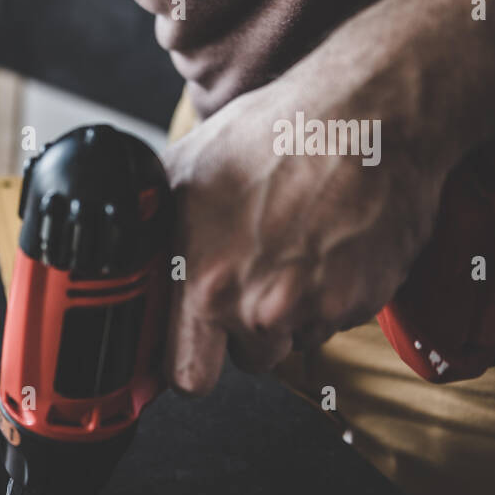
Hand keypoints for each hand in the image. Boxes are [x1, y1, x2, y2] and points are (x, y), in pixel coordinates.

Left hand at [161, 71, 452, 393]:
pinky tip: (326, 243)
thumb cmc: (274, 135)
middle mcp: (263, 310)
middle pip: (246, 359)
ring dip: (290, 311)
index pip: (187, 378)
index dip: (186, 365)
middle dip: (243, 330)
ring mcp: (318, 309)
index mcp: (208, 287)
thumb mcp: (184, 173)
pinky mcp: (364, 301)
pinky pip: (336, 318)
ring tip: (291, 246)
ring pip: (293, 338)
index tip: (189, 351)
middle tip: (251, 272)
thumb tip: (127, 255)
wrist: (367, 116)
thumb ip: (153, 230)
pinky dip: (331, 293)